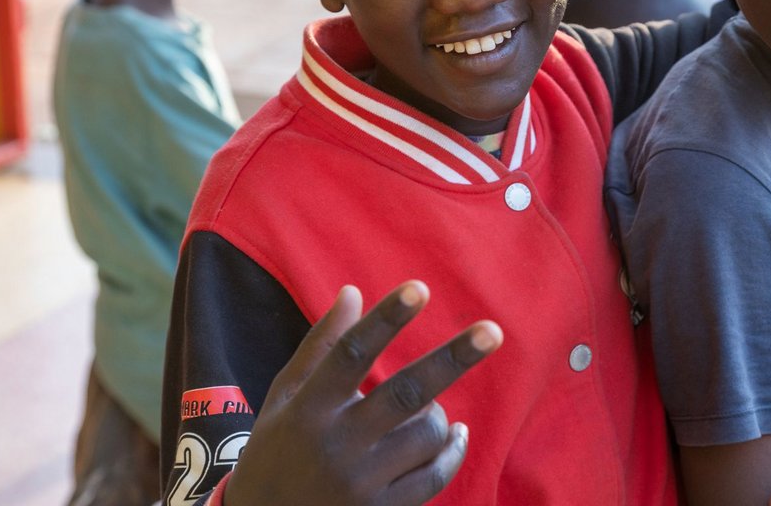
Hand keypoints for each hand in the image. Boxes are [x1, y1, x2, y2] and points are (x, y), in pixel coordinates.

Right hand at [224, 282, 502, 504]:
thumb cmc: (277, 450)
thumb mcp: (286, 396)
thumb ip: (321, 345)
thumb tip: (353, 291)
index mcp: (309, 407)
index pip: (350, 354)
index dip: (386, 319)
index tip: (420, 288)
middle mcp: (336, 444)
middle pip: (406, 393)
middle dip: (453, 360)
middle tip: (493, 331)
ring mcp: (361, 482)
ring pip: (427, 433)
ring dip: (438, 414)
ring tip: (426, 410)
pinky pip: (435, 476)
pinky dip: (452, 450)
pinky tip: (455, 435)